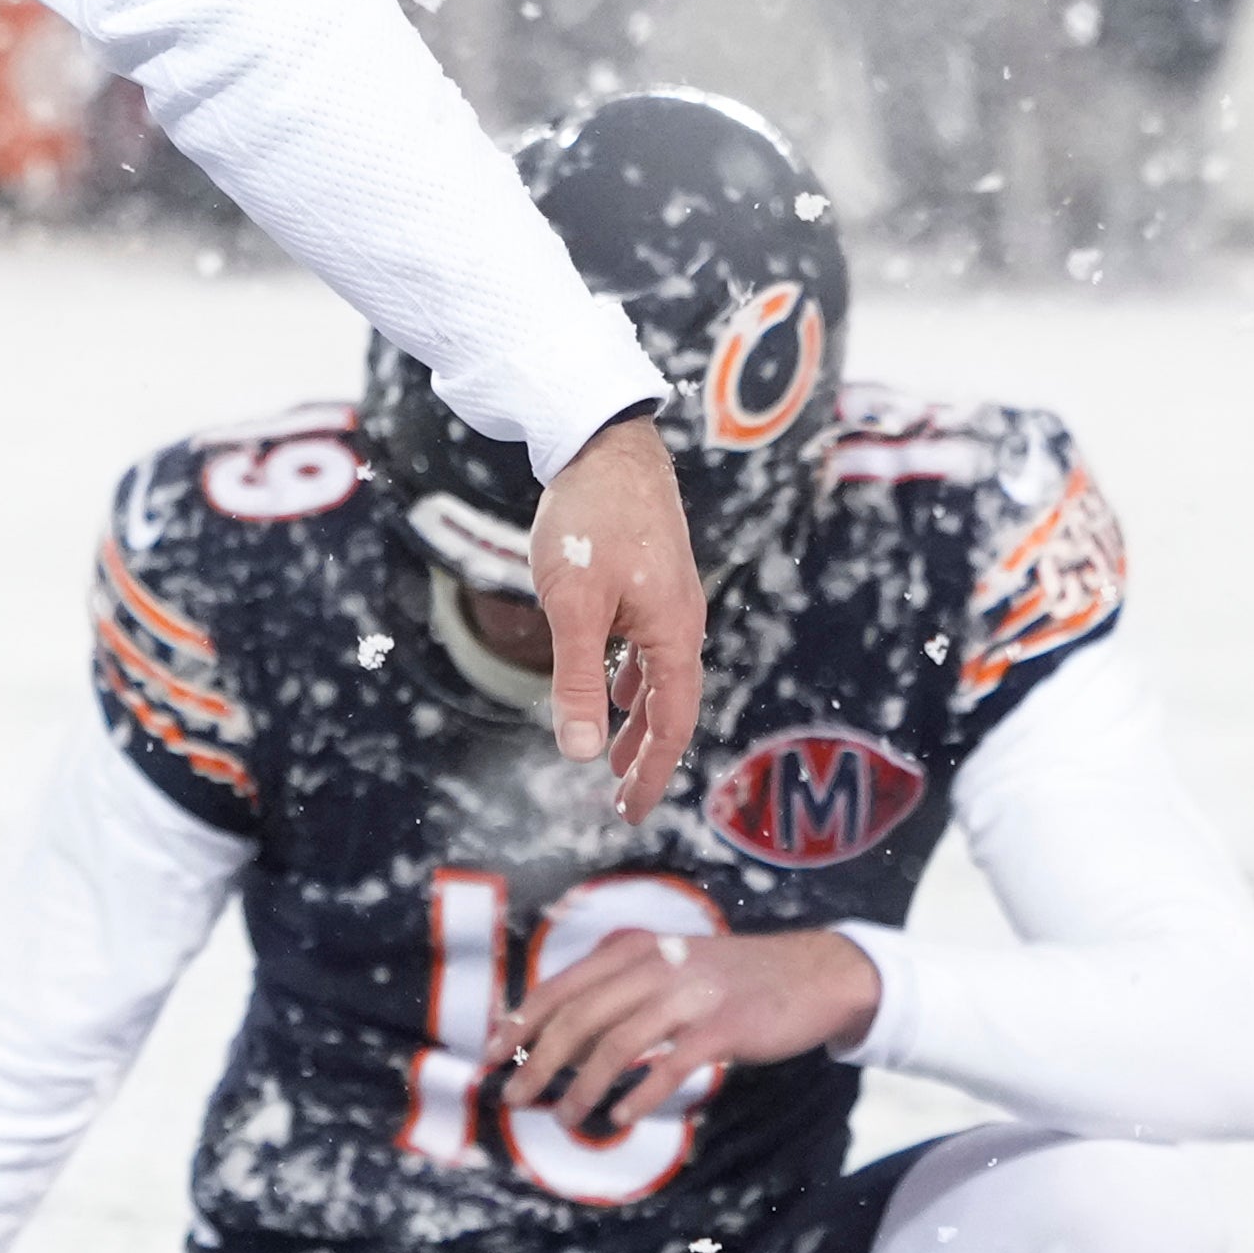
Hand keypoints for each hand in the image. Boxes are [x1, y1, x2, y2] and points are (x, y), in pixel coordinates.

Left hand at [496, 923, 878, 1140]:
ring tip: (566, 1118)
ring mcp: (690, 994)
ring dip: (583, 1087)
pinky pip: (671, 1065)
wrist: (812, 973)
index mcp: (633, 949)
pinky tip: (622, 1117)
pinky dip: (641, 1095)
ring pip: (617, 1044)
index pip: (560, 987)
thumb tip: (557, 1049)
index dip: (518, 1023)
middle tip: (514, 1098)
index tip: (487, 1056)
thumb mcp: (667, 972)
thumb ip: (617, 999)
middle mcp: (655, 965)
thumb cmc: (730, 981)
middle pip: (579, 1018)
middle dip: (537, 1062)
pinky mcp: (724, 1025)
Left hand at [531, 417, 709, 809]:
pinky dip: (629, 678)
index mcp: (673, 633)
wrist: (604, 441)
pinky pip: (646, 646)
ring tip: (610, 756)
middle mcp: (680, 620)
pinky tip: (612, 688)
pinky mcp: (649, 580)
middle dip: (645, 755)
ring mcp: (667, 600)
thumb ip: (576, 679)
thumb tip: (576, 752)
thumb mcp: (573, 605)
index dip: (651, 772)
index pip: (672, 724)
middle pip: (670, 706)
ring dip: (636, 719)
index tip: (629, 811)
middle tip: (620, 799)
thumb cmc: (588, 519)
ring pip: (657, 676)